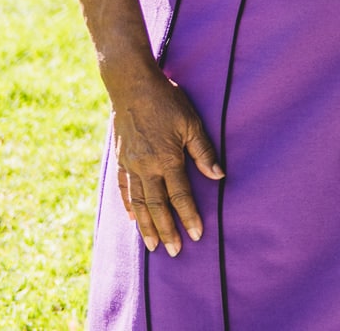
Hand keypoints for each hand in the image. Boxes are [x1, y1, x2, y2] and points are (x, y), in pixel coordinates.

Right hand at [106, 66, 224, 255]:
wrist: (131, 86)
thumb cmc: (167, 100)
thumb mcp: (191, 122)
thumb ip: (204, 151)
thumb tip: (219, 176)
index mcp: (166, 159)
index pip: (180, 196)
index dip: (189, 216)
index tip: (197, 235)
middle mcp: (146, 167)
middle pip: (157, 206)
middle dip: (167, 230)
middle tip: (175, 252)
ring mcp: (130, 164)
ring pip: (138, 203)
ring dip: (146, 226)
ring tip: (152, 246)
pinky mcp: (120, 158)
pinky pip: (123, 188)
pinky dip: (128, 205)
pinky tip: (132, 217)